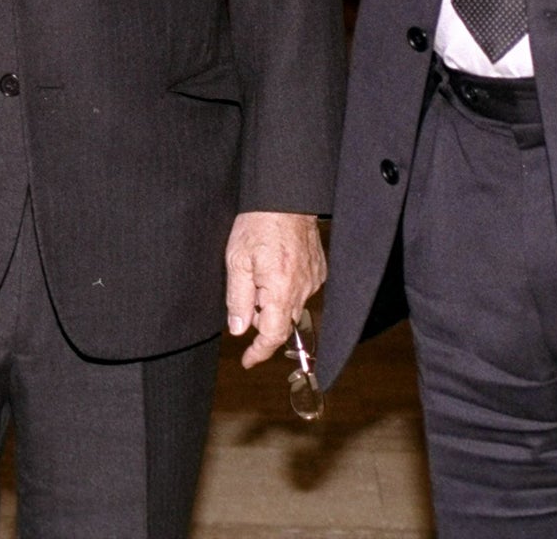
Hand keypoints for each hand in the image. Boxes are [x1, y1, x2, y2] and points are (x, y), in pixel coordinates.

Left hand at [225, 210, 325, 368]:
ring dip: (272, 302)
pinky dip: (285, 288)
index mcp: (280, 289)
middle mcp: (302, 289)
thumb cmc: (259, 222)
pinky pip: (301, 291)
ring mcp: (314, 280)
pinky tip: (274, 267)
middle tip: (245, 299)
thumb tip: (238, 329)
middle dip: (260, 320)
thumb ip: (237, 299)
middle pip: (281, 322)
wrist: (286, 195)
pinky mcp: (320, 271)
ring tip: (259, 272)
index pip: (272, 335)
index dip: (259, 352)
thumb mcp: (237, 260)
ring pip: (290, 306)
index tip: (247, 360)